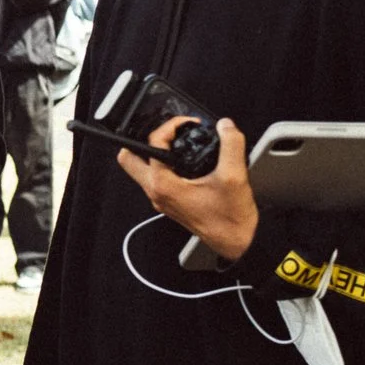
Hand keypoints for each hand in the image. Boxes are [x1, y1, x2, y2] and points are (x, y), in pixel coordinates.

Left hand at [117, 115, 257, 261]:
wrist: (235, 240)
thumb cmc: (230, 218)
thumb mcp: (234, 176)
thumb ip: (231, 145)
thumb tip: (225, 126)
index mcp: (164, 185)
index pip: (152, 143)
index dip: (169, 126)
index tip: (186, 124)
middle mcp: (157, 193)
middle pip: (129, 159)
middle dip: (143, 139)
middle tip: (167, 133)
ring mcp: (161, 198)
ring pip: (141, 169)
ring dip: (154, 152)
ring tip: (177, 142)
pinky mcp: (169, 201)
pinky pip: (156, 177)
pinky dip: (164, 164)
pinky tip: (185, 159)